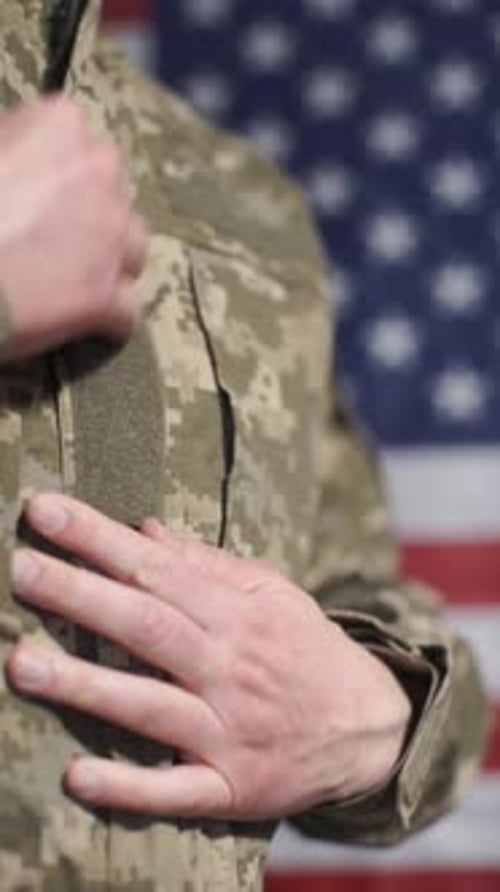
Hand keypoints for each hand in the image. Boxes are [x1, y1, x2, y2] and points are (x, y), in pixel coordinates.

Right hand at [0, 97, 146, 360]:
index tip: (35, 191)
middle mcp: (100, 172)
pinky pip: (127, 309)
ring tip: (71, 279)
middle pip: (117, 194)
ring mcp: (112, 236)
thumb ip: (13, 143)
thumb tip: (20, 163)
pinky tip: (79, 321)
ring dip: (112, 263)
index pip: (82, 142)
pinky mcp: (109, 295)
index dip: (61, 173)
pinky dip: (107, 318)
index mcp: (61, 125)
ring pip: (134, 250)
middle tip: (54, 236)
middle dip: (95, 215)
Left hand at [7, 493, 410, 819]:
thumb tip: (144, 531)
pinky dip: (128, 786)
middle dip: (81, 596)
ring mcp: (228, 731)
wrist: (369, 725)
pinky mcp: (230, 787)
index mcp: (238, 615)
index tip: (44, 512)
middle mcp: (230, 669)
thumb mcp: (273, 593)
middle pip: (148, 627)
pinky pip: (175, 790)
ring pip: (151, 705)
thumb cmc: (306, 648)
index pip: (157, 569)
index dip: (98, 539)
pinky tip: (78, 776)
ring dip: (86, 686)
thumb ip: (208, 564)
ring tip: (22, 663)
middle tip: (21, 568)